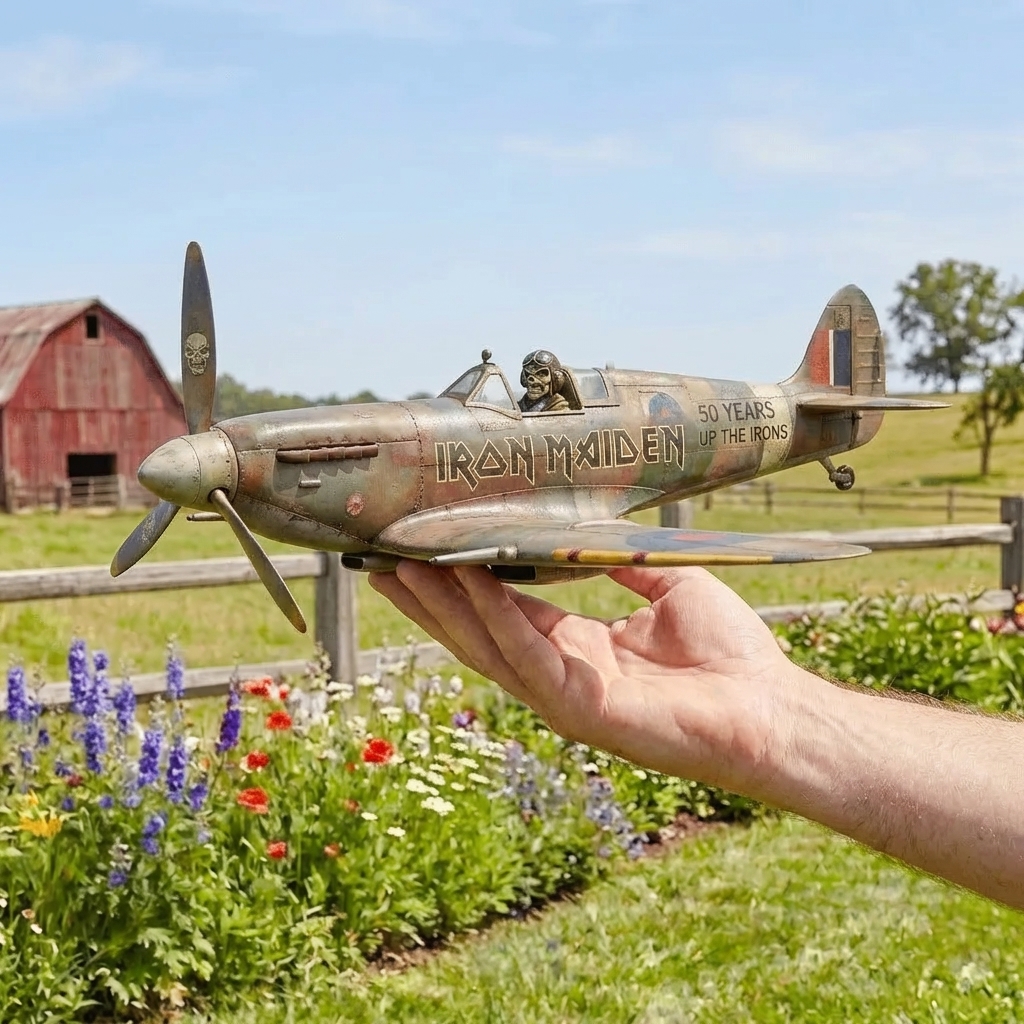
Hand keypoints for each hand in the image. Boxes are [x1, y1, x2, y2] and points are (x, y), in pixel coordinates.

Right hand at [369, 561, 804, 793]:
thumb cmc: (730, 655)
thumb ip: (622, 560)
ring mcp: (563, 695)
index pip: (504, 610)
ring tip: (402, 564)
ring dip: (442, 604)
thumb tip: (591, 527)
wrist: (771, 708)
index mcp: (577, 648)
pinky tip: (467, 580)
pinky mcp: (579, 708)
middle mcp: (559, 672)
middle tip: (384, 554)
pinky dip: (493, 616)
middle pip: (478, 630)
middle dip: (429, 594)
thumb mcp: (667, 585)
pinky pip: (525, 655)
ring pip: (486, 645)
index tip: (426, 545)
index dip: (464, 579)